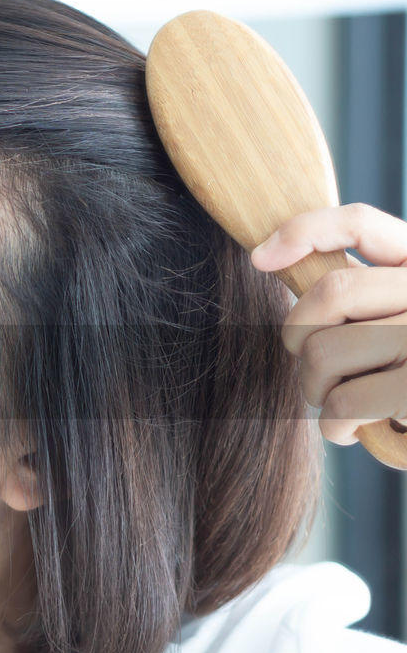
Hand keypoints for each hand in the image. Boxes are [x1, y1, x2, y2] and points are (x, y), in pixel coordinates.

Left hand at [249, 202, 406, 444]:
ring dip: (316, 389)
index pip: (362, 223)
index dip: (304, 231)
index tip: (259, 258)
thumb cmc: (400, 377)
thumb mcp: (386, 320)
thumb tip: (270, 256)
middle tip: (313, 368)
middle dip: (300, 338)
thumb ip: (354, 291)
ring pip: (325, 352)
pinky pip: (344, 402)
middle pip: (332, 292)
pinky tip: (352, 429)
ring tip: (341, 402)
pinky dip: (335, 425)